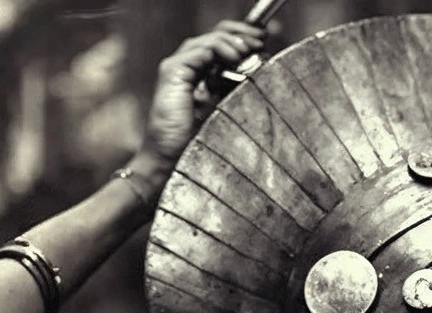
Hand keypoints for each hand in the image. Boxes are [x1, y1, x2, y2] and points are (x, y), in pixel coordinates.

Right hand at [142, 22, 268, 172]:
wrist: (170, 159)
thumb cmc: (194, 142)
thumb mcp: (223, 111)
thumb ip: (234, 91)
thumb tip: (258, 76)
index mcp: (197, 73)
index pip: (219, 45)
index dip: (240, 40)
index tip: (261, 45)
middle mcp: (184, 67)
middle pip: (213, 36)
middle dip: (239, 35)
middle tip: (259, 42)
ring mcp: (176, 67)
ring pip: (207, 40)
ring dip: (231, 40)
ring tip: (249, 49)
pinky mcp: (172, 72)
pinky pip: (199, 51)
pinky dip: (219, 49)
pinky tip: (234, 57)